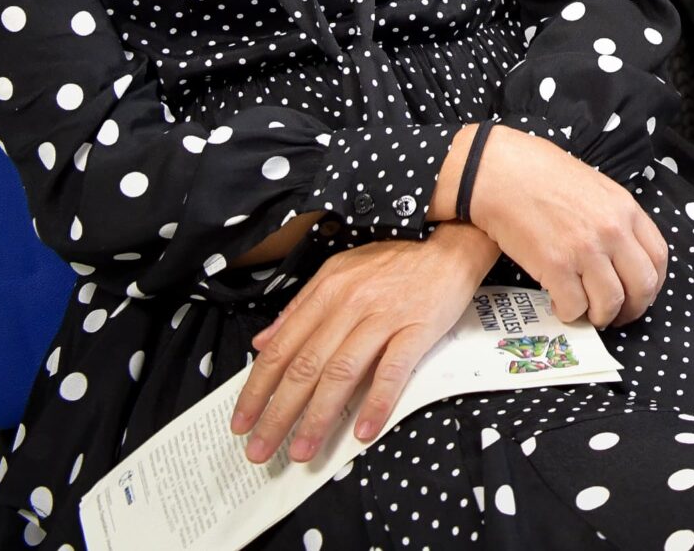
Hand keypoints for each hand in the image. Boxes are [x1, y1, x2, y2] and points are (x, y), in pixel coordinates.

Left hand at [229, 224, 498, 464]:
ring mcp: (384, 318)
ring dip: (318, 417)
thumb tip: (264, 341)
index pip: (282, 348)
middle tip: (261, 450)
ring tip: (303, 450)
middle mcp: (350, 305)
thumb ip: (301, 307)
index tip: (242, 422)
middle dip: (278, 414)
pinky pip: (392, 372)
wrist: (452, 243)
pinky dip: (376, 403)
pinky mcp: (417, 329)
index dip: (257, 389)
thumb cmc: (396, 260)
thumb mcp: (340, 271)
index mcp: (327, 291)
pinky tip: (363, 431)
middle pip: (306, 367)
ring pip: (342, 374)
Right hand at [461, 127, 669, 327]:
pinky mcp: (555, 266)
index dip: (652, 285)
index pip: (658, 258)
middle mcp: (613, 231)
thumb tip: (623, 258)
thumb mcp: (596, 190)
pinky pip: (574, 307)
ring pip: (610, 303)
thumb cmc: (544, 178)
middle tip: (616, 316)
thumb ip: (615, 220)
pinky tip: (559, 304)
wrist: (502, 173)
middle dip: (631, 310)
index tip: (639, 295)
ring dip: (599, 317)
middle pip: (642, 286)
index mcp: (626, 210)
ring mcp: (585, 250)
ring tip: (586, 313)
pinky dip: (569, 314)